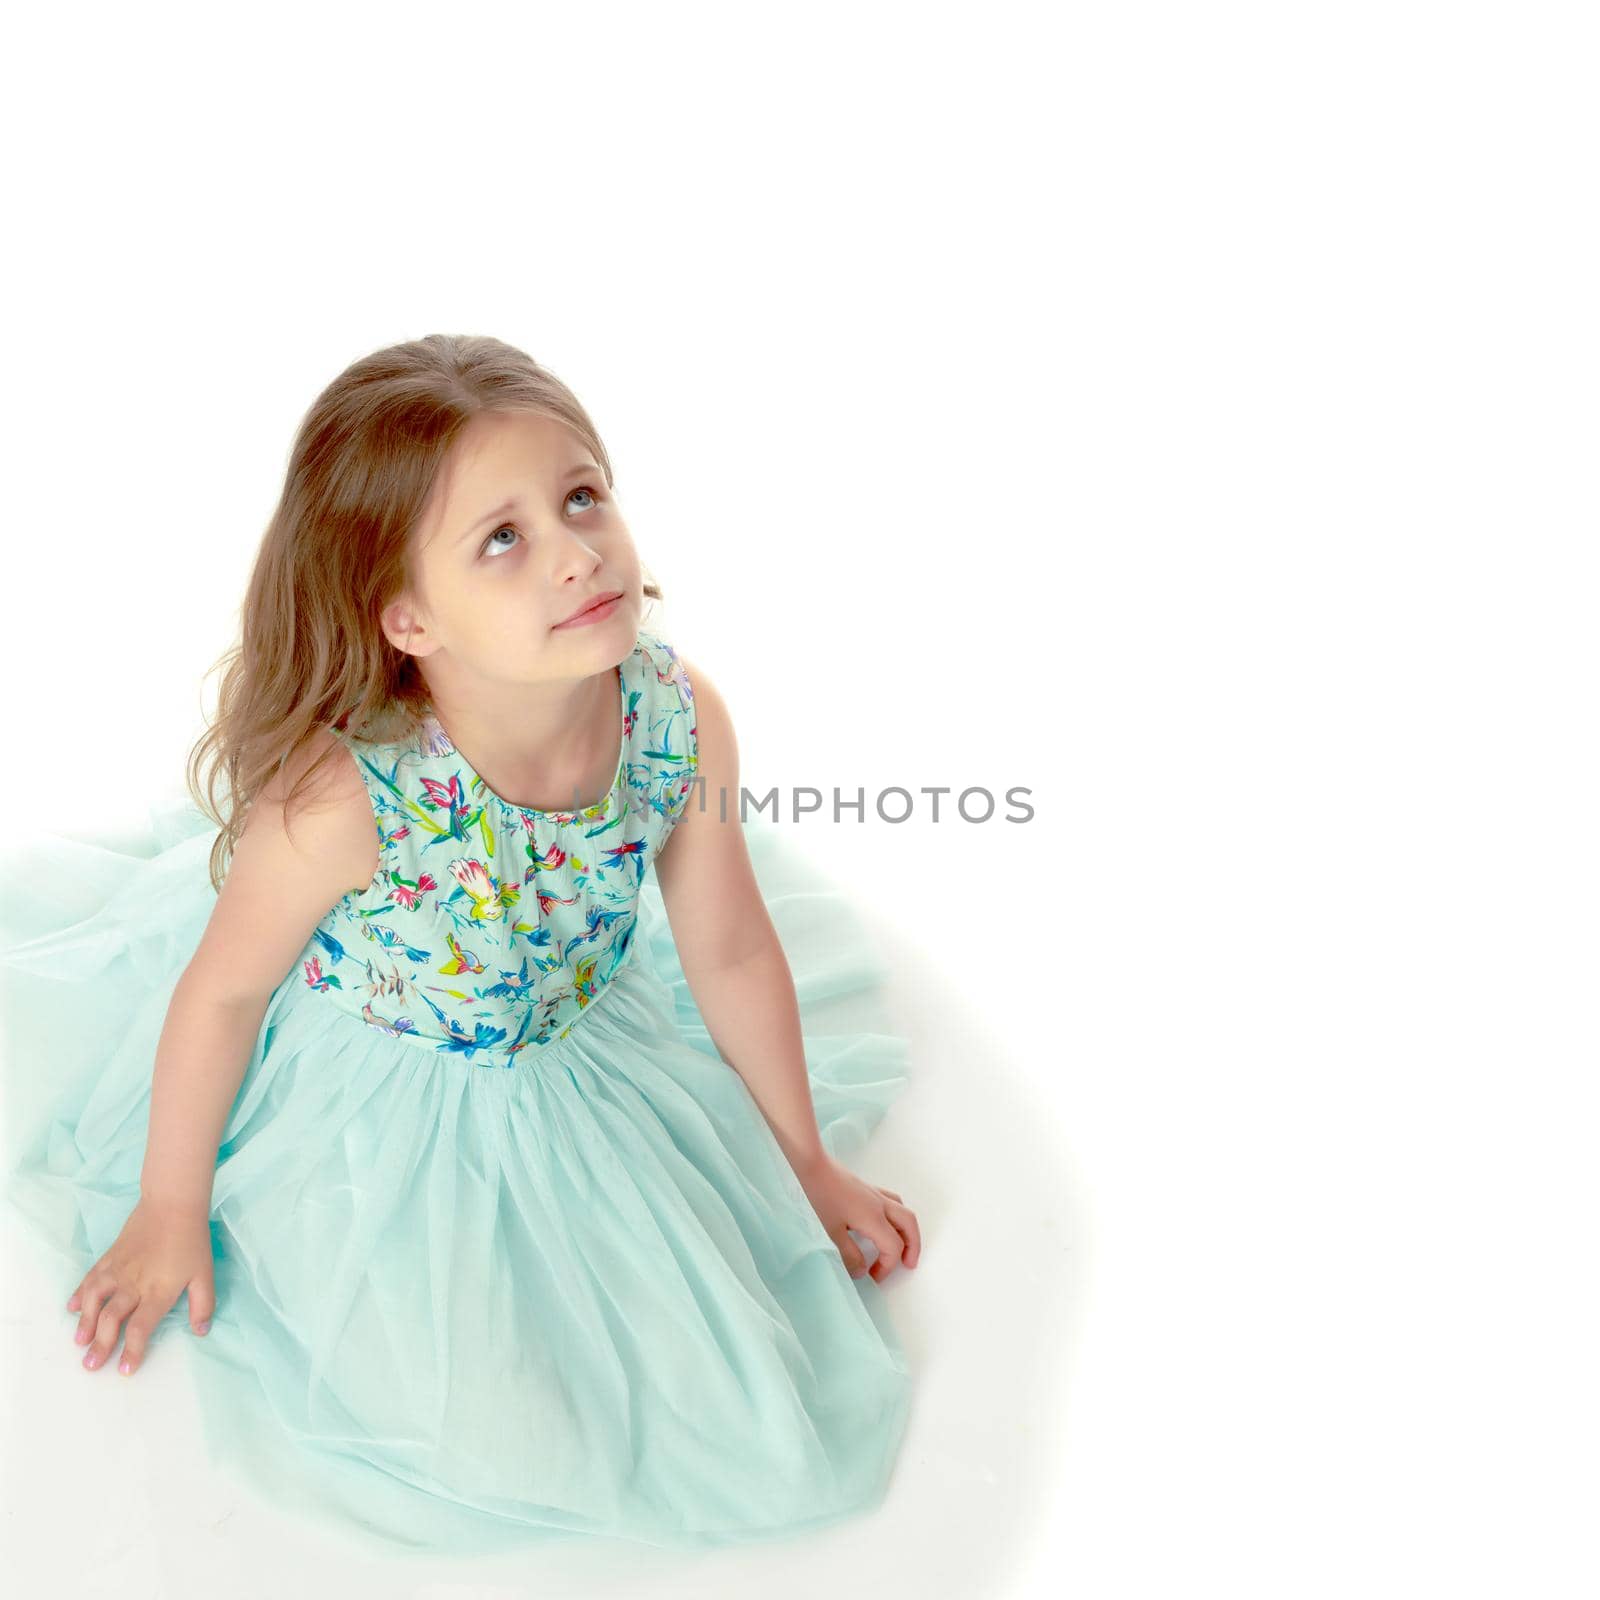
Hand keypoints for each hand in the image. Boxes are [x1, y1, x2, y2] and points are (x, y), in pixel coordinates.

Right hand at [65, 1196, 215, 1375]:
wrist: (173, 1204)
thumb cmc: (192, 1241)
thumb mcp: (205, 1274)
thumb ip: (203, 1305)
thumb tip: (201, 1332)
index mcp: (158, 1292)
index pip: (140, 1328)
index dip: (132, 1350)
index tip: (124, 1370)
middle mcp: (133, 1285)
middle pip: (112, 1319)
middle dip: (101, 1345)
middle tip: (91, 1365)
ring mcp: (118, 1270)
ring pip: (94, 1301)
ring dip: (84, 1322)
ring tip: (79, 1340)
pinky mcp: (109, 1257)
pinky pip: (90, 1279)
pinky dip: (78, 1294)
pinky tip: (71, 1307)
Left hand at [793, 1152, 921, 1283]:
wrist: (810, 1165)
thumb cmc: (818, 1198)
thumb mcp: (831, 1233)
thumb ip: (849, 1255)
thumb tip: (862, 1271)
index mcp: (874, 1218)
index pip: (893, 1247)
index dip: (888, 1266)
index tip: (873, 1277)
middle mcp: (879, 1204)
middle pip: (909, 1225)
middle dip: (913, 1246)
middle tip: (909, 1264)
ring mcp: (873, 1193)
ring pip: (903, 1211)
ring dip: (907, 1230)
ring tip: (902, 1244)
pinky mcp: (864, 1187)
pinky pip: (891, 1200)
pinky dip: (896, 1215)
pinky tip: (883, 1221)